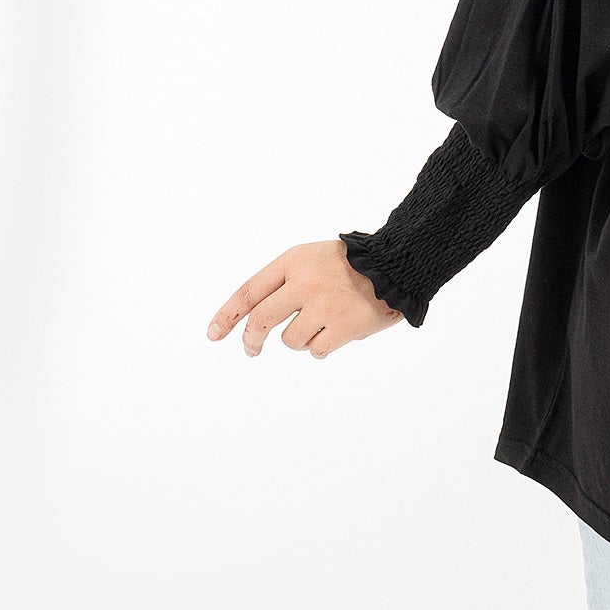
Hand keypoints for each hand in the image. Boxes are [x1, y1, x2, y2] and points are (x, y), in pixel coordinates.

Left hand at [206, 238, 403, 358]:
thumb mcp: (312, 259)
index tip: (213, 334)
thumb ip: (285, 282)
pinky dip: (321, 347)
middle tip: (251, 348)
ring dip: (300, 340)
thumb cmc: (351, 265)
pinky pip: (316, 351)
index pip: (249, 292)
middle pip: (261, 320)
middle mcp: (304, 283)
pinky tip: (337, 333)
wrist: (396, 265)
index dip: (227, 315)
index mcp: (293, 262)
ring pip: (290, 340)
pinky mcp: (343, 327)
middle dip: (251, 339)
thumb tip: (256, 321)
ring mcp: (324, 306)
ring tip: (321, 325)